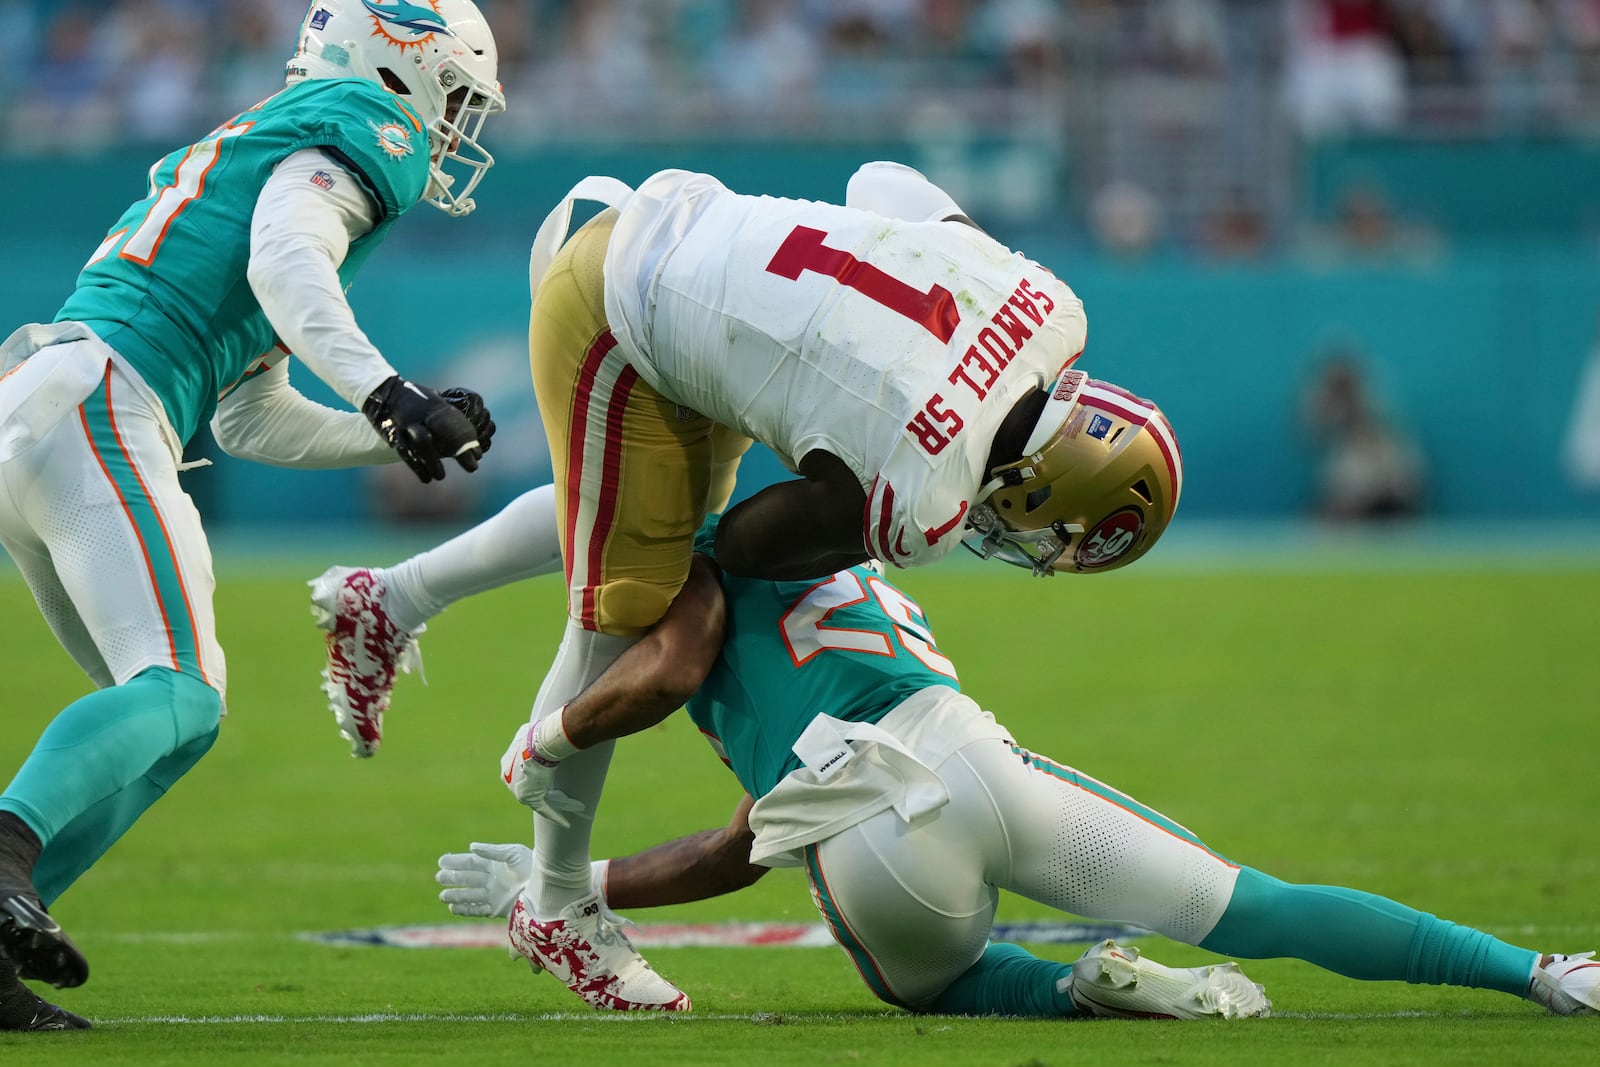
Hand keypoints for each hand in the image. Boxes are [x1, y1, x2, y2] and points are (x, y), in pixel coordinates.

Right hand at [362, 375, 486, 482]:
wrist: (384, 392)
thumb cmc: (416, 401)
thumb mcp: (436, 403)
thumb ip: (452, 418)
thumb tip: (474, 440)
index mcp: (437, 407)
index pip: (457, 422)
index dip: (468, 440)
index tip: (478, 456)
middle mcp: (423, 414)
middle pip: (445, 430)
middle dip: (458, 449)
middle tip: (471, 468)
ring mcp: (407, 422)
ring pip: (422, 441)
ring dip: (433, 461)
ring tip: (440, 476)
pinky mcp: (393, 432)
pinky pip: (404, 450)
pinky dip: (416, 465)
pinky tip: (425, 478)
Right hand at [436, 842, 531, 918]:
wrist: (546, 886)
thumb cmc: (531, 865)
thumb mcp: (513, 853)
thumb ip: (492, 851)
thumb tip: (471, 847)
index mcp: (494, 864)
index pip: (471, 862)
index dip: (456, 862)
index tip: (442, 861)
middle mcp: (491, 879)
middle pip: (468, 879)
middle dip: (453, 878)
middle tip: (439, 877)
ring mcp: (493, 894)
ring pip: (470, 895)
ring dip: (456, 895)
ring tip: (443, 895)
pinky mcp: (497, 908)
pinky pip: (477, 909)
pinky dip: (465, 909)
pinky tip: (453, 908)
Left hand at [500, 721, 585, 826]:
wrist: (537, 745)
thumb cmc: (534, 735)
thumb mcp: (525, 732)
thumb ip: (526, 736)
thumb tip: (533, 732)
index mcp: (505, 766)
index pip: (518, 772)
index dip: (530, 773)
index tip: (541, 772)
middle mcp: (508, 781)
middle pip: (525, 786)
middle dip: (536, 787)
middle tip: (550, 786)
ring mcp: (518, 791)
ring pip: (534, 798)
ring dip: (546, 801)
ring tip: (559, 805)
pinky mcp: (530, 798)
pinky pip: (544, 809)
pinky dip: (555, 815)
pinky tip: (565, 823)